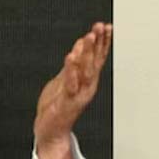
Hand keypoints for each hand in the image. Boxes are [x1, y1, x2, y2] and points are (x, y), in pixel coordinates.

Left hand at [33, 22, 112, 158]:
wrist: (51, 131)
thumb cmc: (57, 107)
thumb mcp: (65, 79)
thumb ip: (74, 63)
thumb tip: (80, 44)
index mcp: (86, 80)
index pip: (97, 58)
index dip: (103, 42)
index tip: (106, 27)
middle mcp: (86, 87)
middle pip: (94, 62)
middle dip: (98, 44)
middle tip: (100, 28)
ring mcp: (78, 94)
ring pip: (85, 71)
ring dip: (87, 54)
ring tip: (88, 38)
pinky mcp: (67, 102)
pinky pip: (70, 84)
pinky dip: (71, 71)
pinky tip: (71, 58)